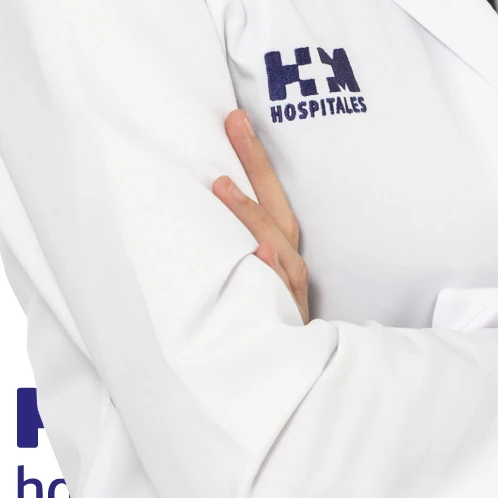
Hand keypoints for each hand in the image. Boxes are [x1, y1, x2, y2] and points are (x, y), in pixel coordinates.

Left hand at [213, 110, 308, 321]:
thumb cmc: (264, 327)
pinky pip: (278, 294)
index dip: (254, 158)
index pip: (268, 196)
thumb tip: (207, 212)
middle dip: (256, 164)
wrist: (289, 378)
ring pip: (275, 245)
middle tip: (234, 123)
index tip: (234, 119)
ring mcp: (288, 291)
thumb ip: (238, 255)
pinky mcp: (286, 319)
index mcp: (280, 251)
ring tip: (223, 186)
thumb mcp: (251, 285)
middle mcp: (288, 264)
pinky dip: (270, 272)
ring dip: (251, 214)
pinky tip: (260, 254)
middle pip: (275, 206)